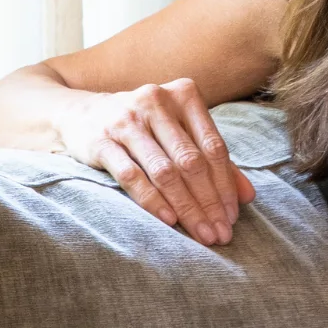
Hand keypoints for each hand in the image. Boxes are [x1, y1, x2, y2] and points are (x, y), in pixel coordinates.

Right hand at [61, 78, 254, 246]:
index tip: (232, 217)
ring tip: (200, 233)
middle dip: (209, 202)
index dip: (226, 185)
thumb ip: (212, 159)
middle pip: (191, 161)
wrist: (79, 114)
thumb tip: (248, 195)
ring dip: (186, 208)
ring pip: (165, 171)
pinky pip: (132, 176)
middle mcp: (156, 101)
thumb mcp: (178, 132)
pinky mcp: (101, 141)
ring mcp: (126, 120)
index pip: (213, 146)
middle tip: (220, 233)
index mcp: (183, 94)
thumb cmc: (141, 126)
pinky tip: (169, 221)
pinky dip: (153, 201)